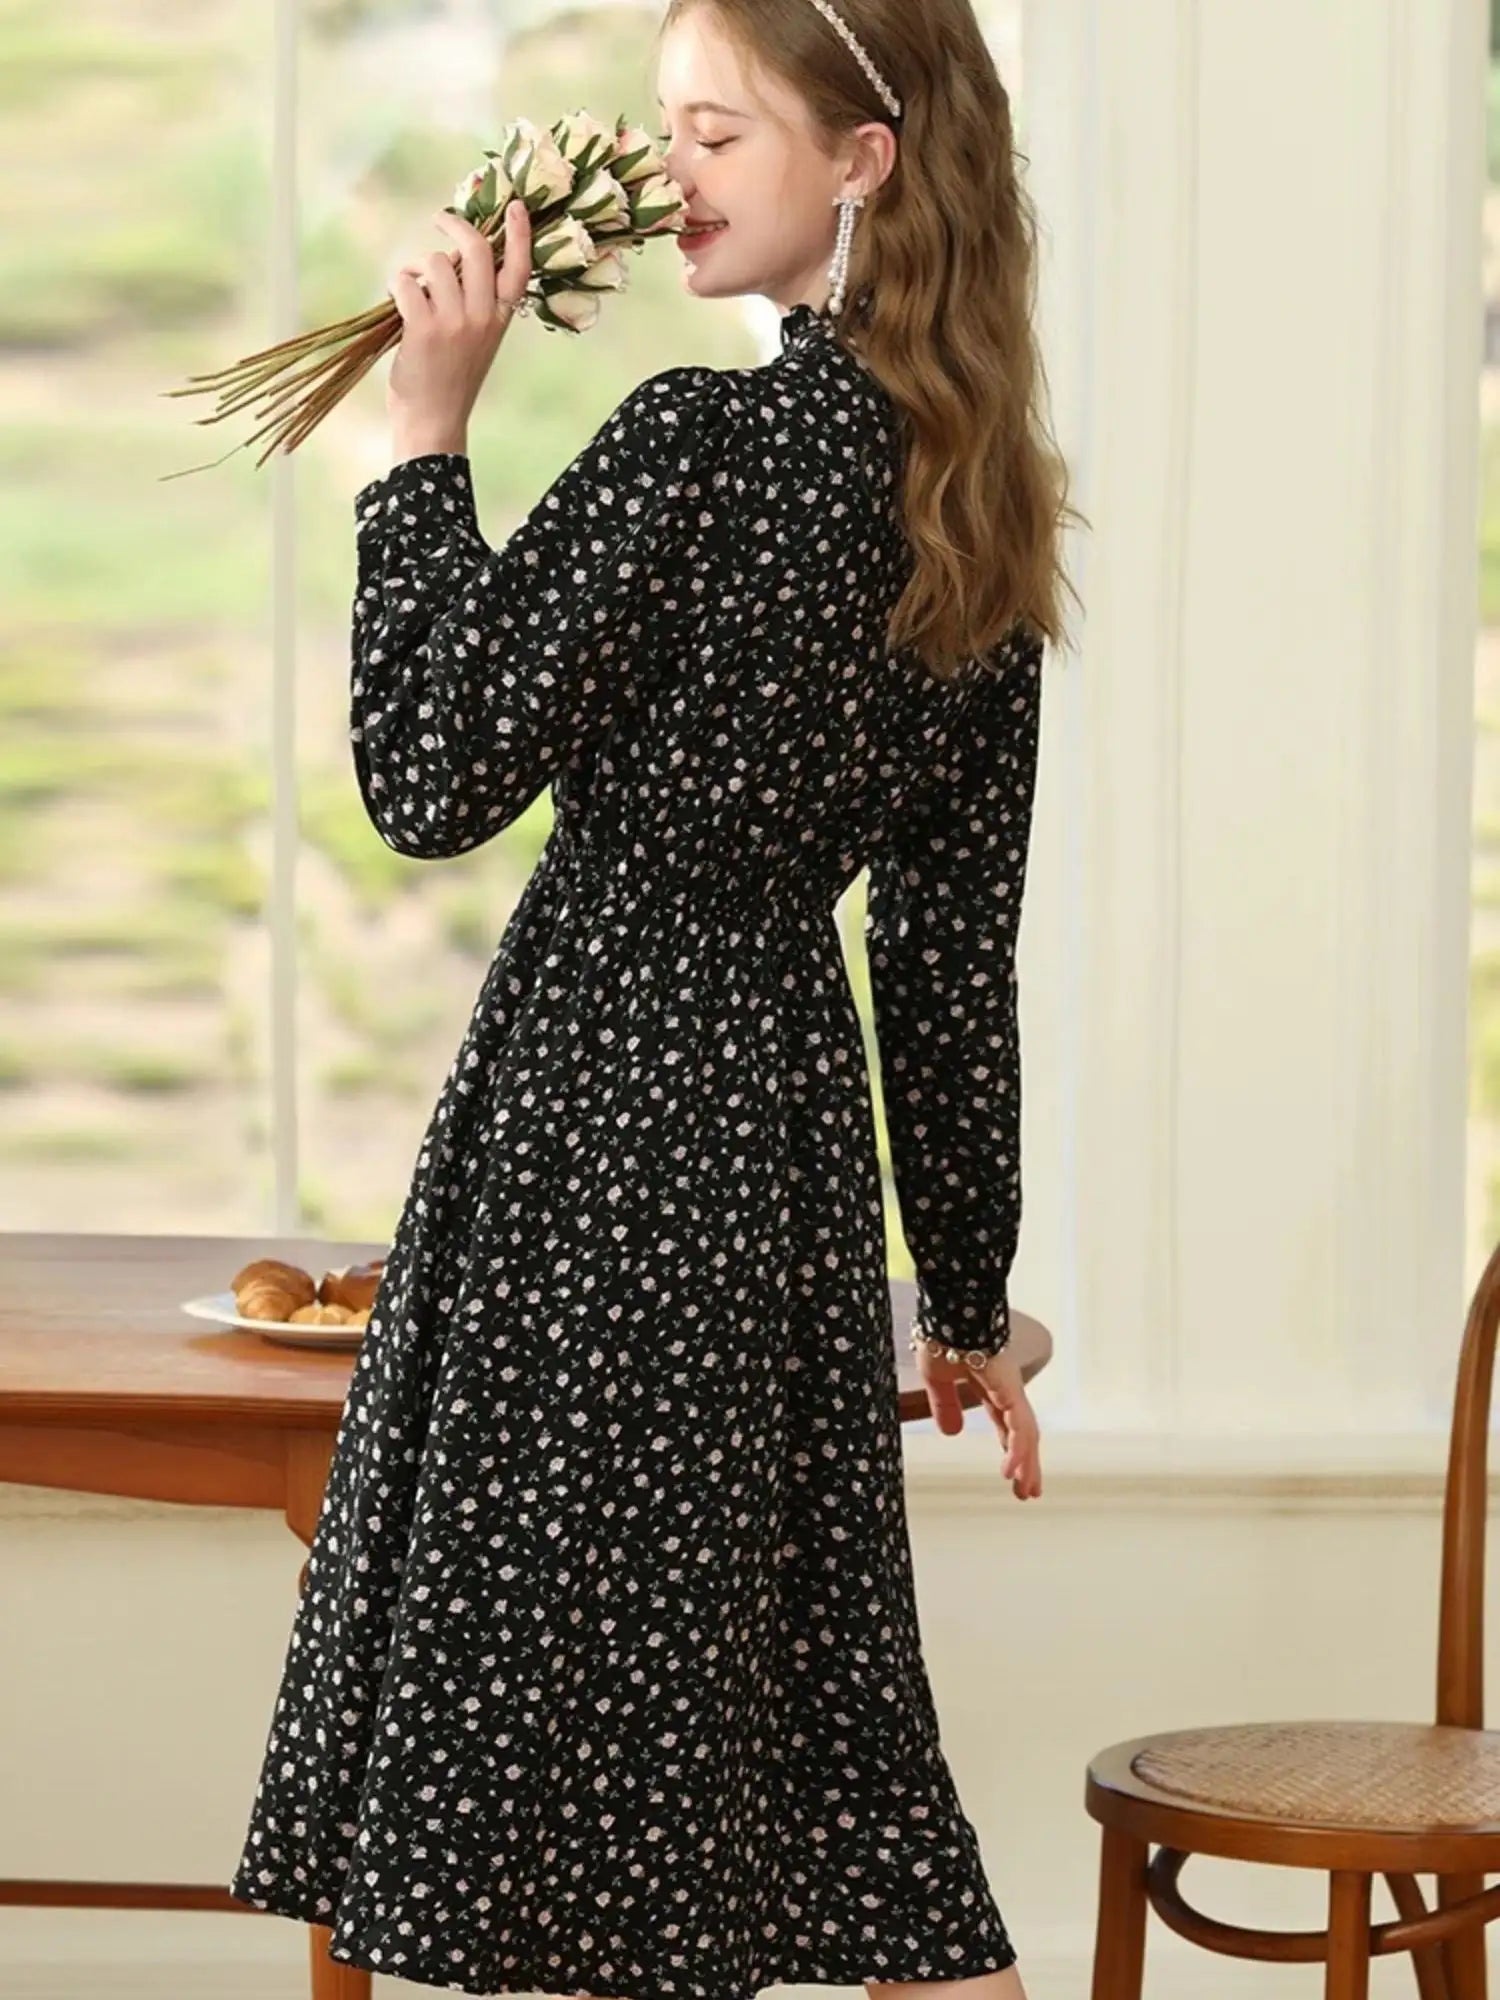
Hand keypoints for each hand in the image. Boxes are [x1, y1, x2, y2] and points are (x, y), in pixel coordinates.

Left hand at [384, 201, 532, 455]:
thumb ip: (476, 303)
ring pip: (434, 263)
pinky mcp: (424, 328)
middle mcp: (483, 317)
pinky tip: (397, 305)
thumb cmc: (451, 380)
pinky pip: (406, 282)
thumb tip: (452, 259)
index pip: (520, 268)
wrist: (435, 422)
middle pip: (475, 249)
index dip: (519, 233)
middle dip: (454, 225)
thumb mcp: (478, 341)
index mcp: (501, 320)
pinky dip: (396, 286)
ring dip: (416, 269)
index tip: (514, 205)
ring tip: (412, 291)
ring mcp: (455, 322)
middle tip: (440, 219)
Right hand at [916, 1340, 1042, 1500]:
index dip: (1009, 1450)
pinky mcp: (1010, 1389)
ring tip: (1026, 1491)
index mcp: (989, 1388)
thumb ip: (945, 1405)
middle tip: (1028, 1492)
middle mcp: (1006, 1391)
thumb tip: (951, 1433)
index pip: (1005, 1426)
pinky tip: (1011, 1471)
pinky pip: (1018, 1427)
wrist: (949, 1312)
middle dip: (1025, 1464)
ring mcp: (1011, 1390)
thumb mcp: (936, 1378)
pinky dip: (1017, 1451)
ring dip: (1026, 1464)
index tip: (1011, 1474)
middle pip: (1021, 1435)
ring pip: (1025, 1435)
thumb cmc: (941, 1335)